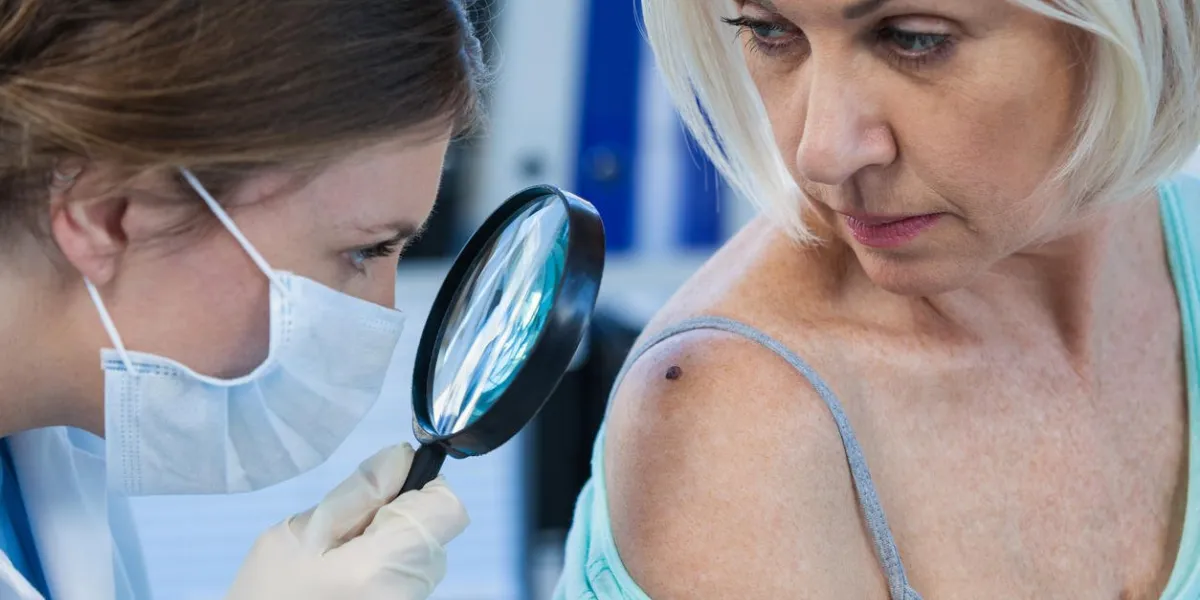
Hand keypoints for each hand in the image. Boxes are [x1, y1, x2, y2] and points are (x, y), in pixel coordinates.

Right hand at [225, 444, 468, 599]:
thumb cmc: (267, 594)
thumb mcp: (299, 533)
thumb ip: (359, 493)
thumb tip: (403, 458)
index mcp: (382, 566)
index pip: (447, 509)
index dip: (422, 490)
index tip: (387, 495)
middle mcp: (407, 593)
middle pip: (435, 534)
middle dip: (400, 521)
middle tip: (347, 536)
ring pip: (423, 558)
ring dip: (392, 549)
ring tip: (342, 564)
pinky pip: (408, 581)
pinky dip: (386, 572)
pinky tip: (349, 583)